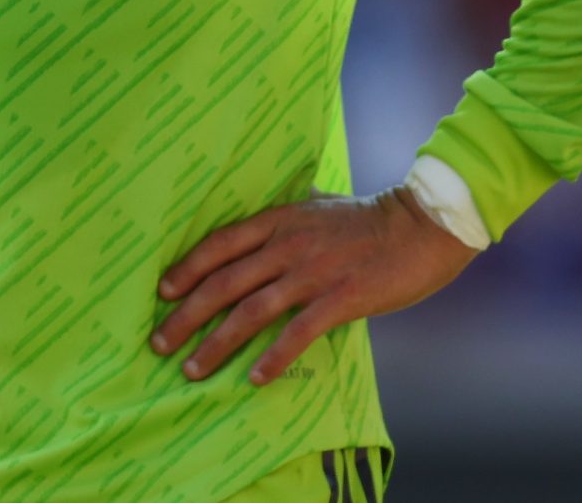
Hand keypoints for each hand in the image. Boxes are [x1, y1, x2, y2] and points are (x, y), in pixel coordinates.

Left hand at [151, 185, 477, 386]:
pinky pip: (297, 332)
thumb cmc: (370, 217)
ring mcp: (312, 273)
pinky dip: (273, 357)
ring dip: (216, 343)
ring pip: (250, 312)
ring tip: (192, 369)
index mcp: (277, 220)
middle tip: (159, 343)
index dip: (186, 270)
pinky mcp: (340, 299)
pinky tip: (254, 378)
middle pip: (222, 283)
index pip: (218, 245)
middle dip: (185, 316)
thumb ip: (289, 213)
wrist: (422, 224)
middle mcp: (286, 246)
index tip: (162, 294)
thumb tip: (269, 213)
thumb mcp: (317, 203)